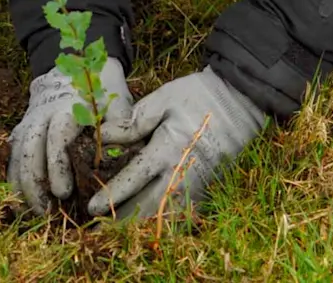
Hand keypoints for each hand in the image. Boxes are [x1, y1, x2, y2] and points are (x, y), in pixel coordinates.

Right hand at [8, 57, 132, 214]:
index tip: (63, 192)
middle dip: (35, 184)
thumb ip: (122, 129)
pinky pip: (13, 157)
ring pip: (18, 156)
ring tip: (34, 214)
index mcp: (68, 108)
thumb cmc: (102, 90)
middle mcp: (42, 115)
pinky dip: (14, 181)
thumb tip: (129, 160)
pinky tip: (19, 204)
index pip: (56, 139)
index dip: (57, 167)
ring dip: (22, 186)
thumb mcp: (117, 102)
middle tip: (46, 212)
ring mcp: (29, 123)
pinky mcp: (22, 132)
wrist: (76, 66)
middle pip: (30, 151)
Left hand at [87, 66, 266, 218]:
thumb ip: (133, 121)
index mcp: (167, 150)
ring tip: (119, 236)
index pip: (133, 180)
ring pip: (166, 218)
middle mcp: (182, 174)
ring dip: (142, 228)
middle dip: (122, 225)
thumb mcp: (163, 99)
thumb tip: (103, 136)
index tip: (92, 208)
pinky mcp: (208, 189)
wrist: (240, 101)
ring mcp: (198, 185)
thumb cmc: (197, 96)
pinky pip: (184, 216)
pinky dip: (166, 225)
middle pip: (147, 210)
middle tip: (99, 235)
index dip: (111, 196)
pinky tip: (149, 229)